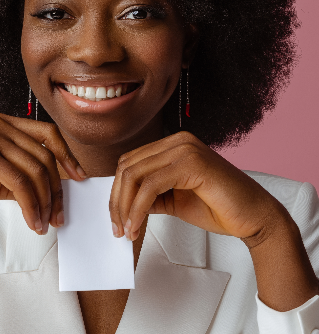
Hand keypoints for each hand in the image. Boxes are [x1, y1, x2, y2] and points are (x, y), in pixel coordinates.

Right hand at [0, 113, 84, 233]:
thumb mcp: (0, 177)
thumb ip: (25, 175)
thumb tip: (57, 188)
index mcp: (5, 123)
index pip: (48, 134)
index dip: (67, 156)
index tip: (79, 178)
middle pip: (45, 156)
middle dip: (57, 190)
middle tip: (58, 216)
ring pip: (34, 170)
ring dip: (44, 202)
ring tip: (44, 224)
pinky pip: (19, 181)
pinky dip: (31, 205)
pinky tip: (33, 222)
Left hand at [109, 131, 285, 242]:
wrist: (255, 218)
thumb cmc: (218, 208)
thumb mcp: (172, 200)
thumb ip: (149, 195)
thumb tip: (121, 203)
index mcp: (173, 145)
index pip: (131, 162)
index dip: (117, 190)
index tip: (116, 218)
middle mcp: (177, 141)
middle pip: (128, 166)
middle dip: (116, 200)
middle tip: (117, 228)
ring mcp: (185, 148)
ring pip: (135, 174)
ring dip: (124, 206)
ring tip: (125, 230)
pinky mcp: (192, 163)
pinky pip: (151, 185)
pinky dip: (137, 208)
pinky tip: (136, 226)